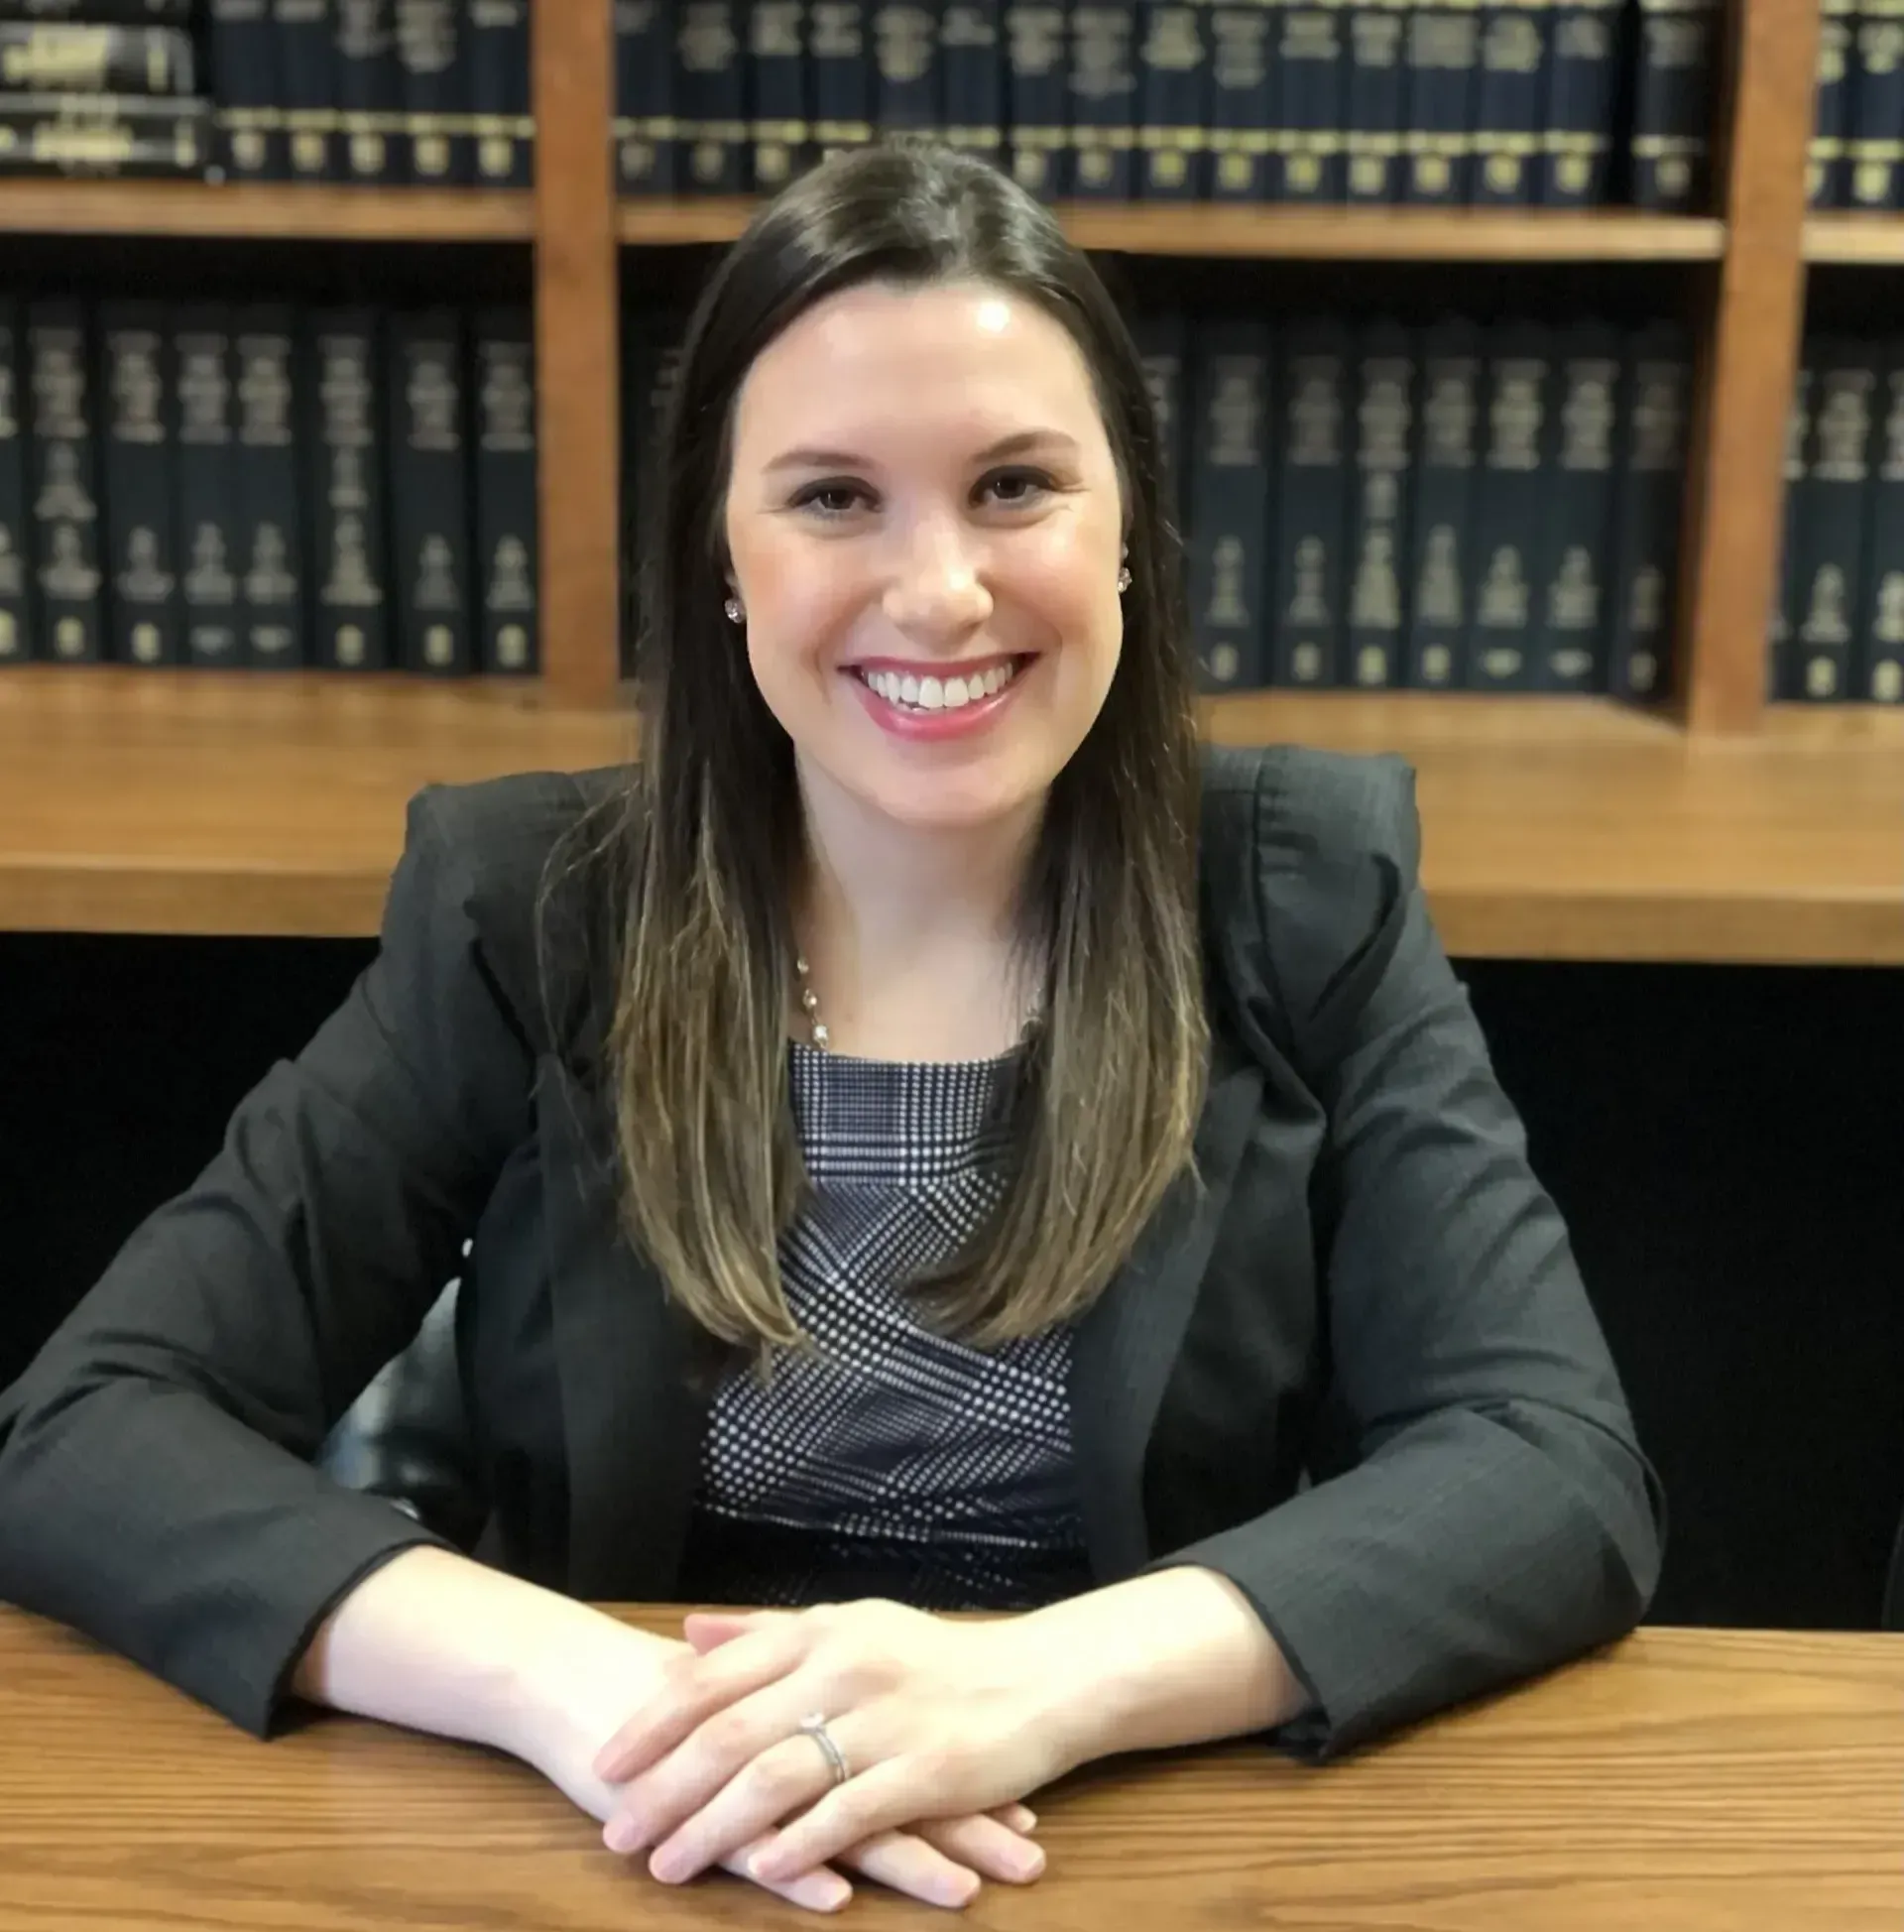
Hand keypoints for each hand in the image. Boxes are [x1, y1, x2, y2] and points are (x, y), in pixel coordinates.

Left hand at [592, 1598, 1081, 1895]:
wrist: (1039, 1679)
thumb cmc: (934, 1657)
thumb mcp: (849, 1625)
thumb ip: (768, 1631)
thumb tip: (688, 1633)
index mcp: (819, 1631)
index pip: (717, 1676)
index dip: (655, 1722)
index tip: (606, 1762)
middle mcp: (844, 1667)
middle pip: (733, 1732)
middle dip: (667, 1788)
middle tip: (617, 1832)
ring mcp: (885, 1719)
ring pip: (778, 1776)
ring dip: (713, 1828)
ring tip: (666, 1865)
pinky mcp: (926, 1770)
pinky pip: (848, 1813)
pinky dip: (799, 1845)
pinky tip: (760, 1871)